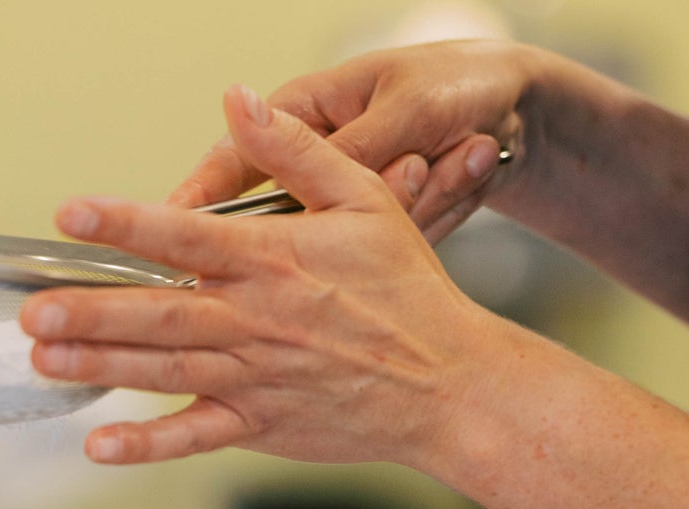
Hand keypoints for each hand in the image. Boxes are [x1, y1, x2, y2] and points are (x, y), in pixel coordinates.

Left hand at [21, 85, 499, 467]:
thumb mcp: (364, 198)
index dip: (123, 224)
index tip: (71, 215)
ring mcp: (253, 379)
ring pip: (163, 371)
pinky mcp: (260, 425)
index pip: (183, 236)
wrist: (447, 383)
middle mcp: (255, 321)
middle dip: (89, 311)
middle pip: (157, 314)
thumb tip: (238, 100)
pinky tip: (98, 445)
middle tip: (32, 311)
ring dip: (99, 365)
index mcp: (273, 260)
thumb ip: (294, 151)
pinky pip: (193, 438)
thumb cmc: (408, 292)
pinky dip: (145, 446)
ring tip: (44, 359)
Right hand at [171, 41, 537, 244]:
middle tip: (422, 159)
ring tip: (468, 148)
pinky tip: (474, 161)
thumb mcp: (403, 107)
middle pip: (294, 218)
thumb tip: (283, 171)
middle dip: (368, 197)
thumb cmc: (456, 81)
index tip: (169, 240)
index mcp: (300, 115)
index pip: (228, 165)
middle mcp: (313, 168)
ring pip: (351, 240)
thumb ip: (342, 149)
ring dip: (423, 198)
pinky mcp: (377, 240)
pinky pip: (394, 245)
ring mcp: (344, 210)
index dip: (195, 208)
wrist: (519, 108)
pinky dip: (442, 209)